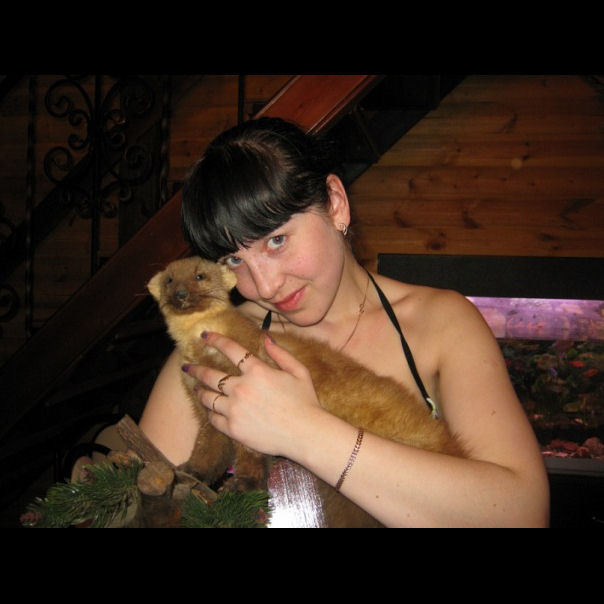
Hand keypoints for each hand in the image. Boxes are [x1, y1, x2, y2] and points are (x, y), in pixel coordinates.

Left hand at [184, 331, 323, 457]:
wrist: (306, 434)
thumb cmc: (306, 402)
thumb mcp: (299, 372)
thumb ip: (281, 354)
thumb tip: (266, 338)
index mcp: (257, 371)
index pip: (231, 350)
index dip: (216, 340)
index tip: (204, 335)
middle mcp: (241, 388)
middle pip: (210, 375)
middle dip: (195, 369)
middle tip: (187, 367)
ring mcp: (235, 409)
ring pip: (208, 398)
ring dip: (200, 392)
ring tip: (197, 389)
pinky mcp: (233, 429)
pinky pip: (213, 419)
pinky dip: (210, 413)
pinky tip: (210, 410)